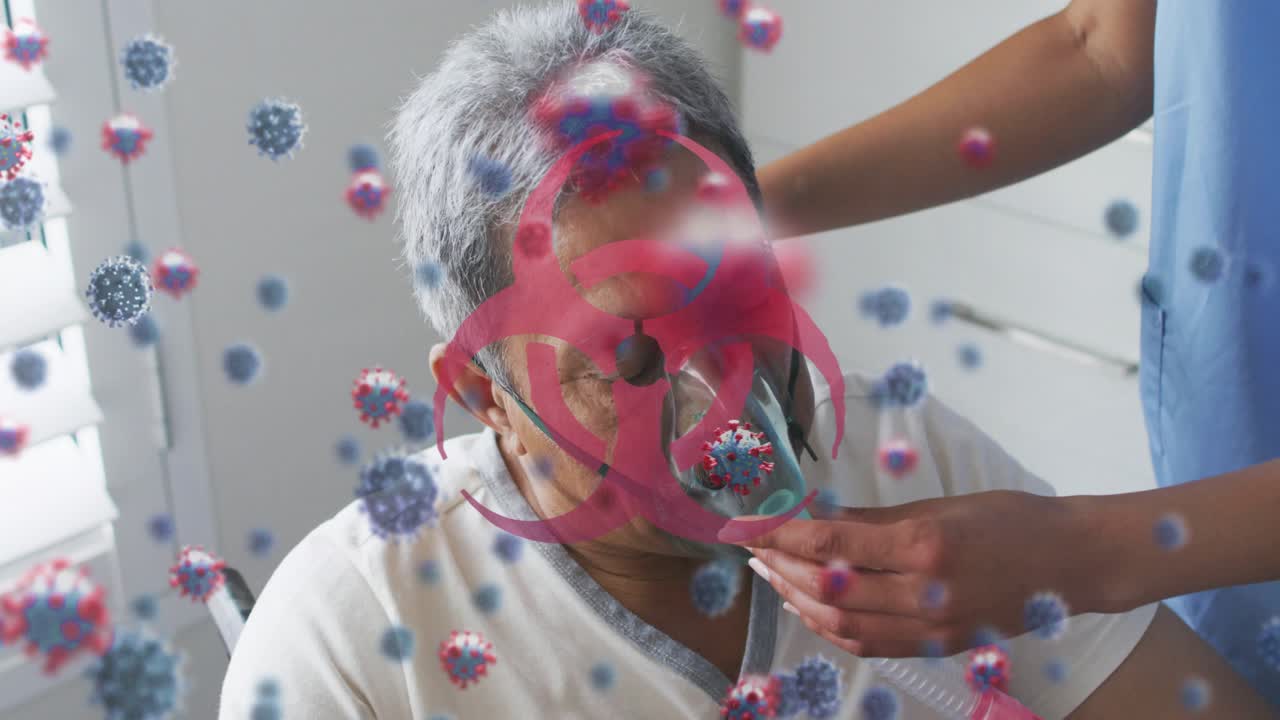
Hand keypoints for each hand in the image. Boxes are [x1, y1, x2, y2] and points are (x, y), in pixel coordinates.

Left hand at [722, 491, 1102, 657]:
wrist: (1070, 563)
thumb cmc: (1009, 521)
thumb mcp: (939, 505)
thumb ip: (873, 517)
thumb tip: (816, 516)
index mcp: (924, 545)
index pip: (832, 542)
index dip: (782, 534)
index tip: (748, 523)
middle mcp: (924, 592)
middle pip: (828, 588)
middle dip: (780, 566)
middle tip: (750, 546)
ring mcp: (931, 627)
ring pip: (842, 624)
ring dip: (796, 600)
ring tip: (769, 574)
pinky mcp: (937, 647)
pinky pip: (869, 643)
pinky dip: (830, 628)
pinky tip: (808, 607)